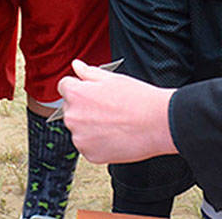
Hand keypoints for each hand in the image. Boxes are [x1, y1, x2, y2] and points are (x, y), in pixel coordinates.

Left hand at [57, 59, 175, 163]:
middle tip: (108, 108)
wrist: (157, 124)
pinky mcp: (90, 155)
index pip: (64, 87)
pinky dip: (98, 143)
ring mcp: (80, 138)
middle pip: (71, 109)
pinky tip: (115, 136)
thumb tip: (76, 66)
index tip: (91, 93)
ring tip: (114, 123)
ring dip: (90, 127)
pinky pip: (88, 146)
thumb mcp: (112, 78)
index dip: (79, 87)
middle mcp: (73, 117)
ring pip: (79, 129)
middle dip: (84, 107)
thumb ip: (88, 72)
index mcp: (76, 94)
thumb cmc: (138, 99)